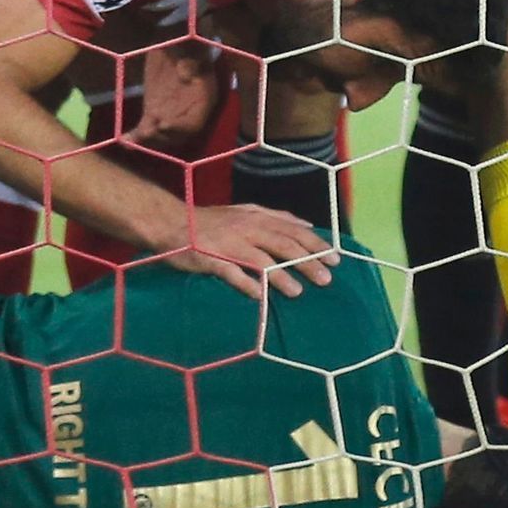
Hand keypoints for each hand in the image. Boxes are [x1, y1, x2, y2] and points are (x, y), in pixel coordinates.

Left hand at [127, 44, 224, 149]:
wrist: (173, 42)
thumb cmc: (185, 46)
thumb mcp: (192, 52)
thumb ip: (191, 64)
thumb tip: (185, 72)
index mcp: (203, 101)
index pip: (193, 124)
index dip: (180, 128)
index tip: (164, 124)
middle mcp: (188, 113)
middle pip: (176, 135)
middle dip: (161, 136)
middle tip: (146, 132)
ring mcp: (170, 114)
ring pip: (159, 135)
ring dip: (147, 139)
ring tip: (132, 141)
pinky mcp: (153, 112)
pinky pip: (146, 127)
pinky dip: (136, 136)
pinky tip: (125, 140)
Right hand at [160, 203, 337, 299]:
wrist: (171, 222)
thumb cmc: (211, 220)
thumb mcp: (245, 211)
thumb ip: (275, 217)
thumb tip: (307, 223)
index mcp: (256, 217)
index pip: (293, 230)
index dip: (315, 244)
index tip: (335, 259)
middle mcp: (246, 228)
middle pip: (283, 245)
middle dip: (307, 262)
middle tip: (326, 279)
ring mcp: (228, 243)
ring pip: (260, 259)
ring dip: (280, 276)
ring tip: (298, 292)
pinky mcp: (210, 258)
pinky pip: (230, 272)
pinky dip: (245, 283)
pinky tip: (258, 296)